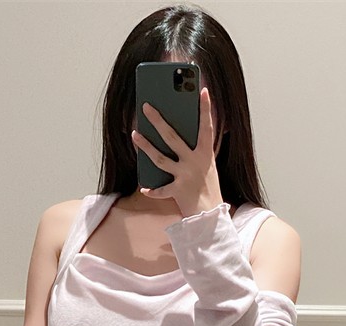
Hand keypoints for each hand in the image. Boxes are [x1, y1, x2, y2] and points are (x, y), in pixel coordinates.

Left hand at [131, 86, 224, 218]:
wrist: (211, 215)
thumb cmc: (207, 187)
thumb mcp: (207, 165)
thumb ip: (196, 150)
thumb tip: (180, 132)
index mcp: (205, 154)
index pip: (206, 127)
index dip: (205, 109)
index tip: (201, 90)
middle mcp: (194, 162)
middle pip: (172, 138)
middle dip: (158, 121)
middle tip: (145, 106)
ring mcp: (185, 176)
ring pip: (160, 159)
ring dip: (145, 146)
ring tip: (134, 134)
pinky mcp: (177, 191)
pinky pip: (161, 190)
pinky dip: (152, 190)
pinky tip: (144, 187)